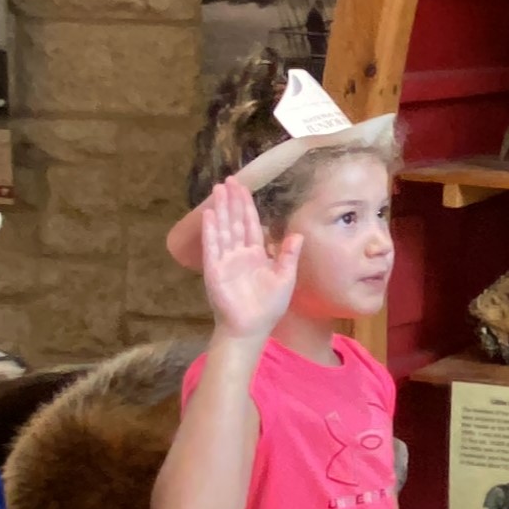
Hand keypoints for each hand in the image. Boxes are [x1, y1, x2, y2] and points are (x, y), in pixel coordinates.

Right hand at [197, 179, 299, 340]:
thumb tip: (298, 234)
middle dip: (232, 201)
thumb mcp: (285, 278)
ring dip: (220, 210)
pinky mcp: (214, 270)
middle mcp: (239, 254)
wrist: (251, 328)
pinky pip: (212, 246)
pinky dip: (211, 231)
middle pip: (235, 221)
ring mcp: (225, 260)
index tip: (243, 187)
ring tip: (217, 190)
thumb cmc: (268, 307)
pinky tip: (209, 215)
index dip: (247, 205)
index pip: (251, 223)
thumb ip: (289, 255)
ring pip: (223, 229)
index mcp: (256, 254)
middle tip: (228, 180)